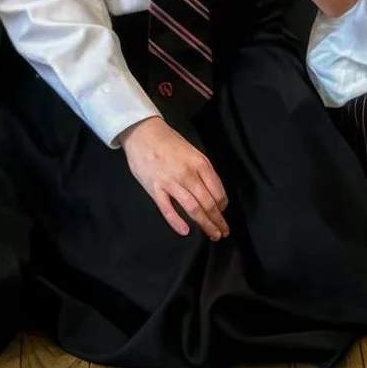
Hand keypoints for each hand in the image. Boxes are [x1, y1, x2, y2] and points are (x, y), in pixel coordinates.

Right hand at [122, 115, 228, 238]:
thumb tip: (213, 193)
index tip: (222, 213)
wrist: (143, 132)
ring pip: (192, 209)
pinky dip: (177, 222)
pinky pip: (168, 210)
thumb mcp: (192, 151)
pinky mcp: (155, 189)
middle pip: (208, 203)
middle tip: (223, 233)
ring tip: (212, 235)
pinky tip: (185, 232)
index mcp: (200, 163)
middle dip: (218, 221)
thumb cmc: (169, 142)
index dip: (223, 206)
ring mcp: (171, 182)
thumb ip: (202, 171)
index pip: (217, 191)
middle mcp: (188, 174)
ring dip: (205, 225)